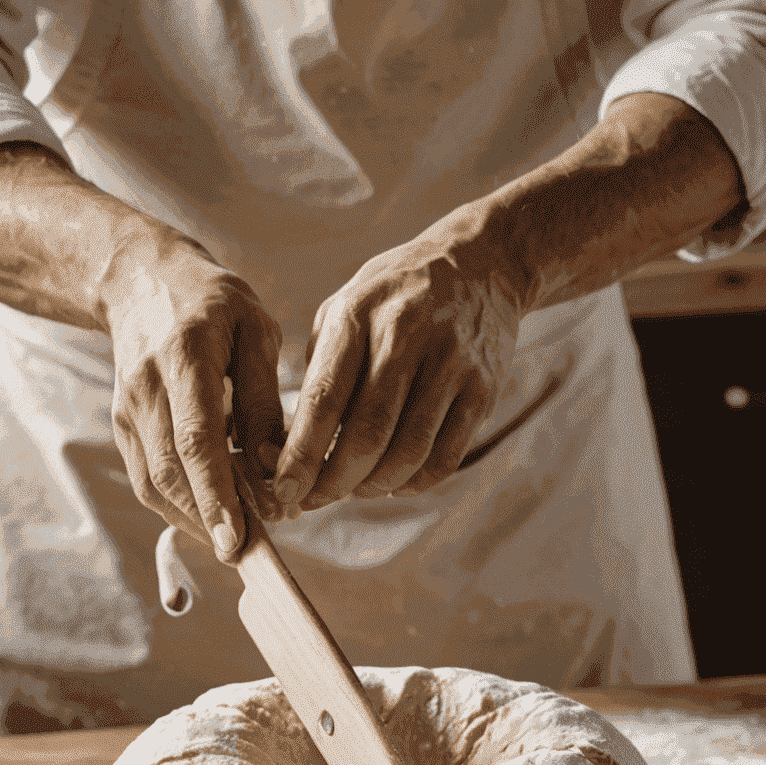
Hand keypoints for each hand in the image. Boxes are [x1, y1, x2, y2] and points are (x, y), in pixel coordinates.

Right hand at [105, 232, 285, 560]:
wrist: (140, 280)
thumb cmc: (211, 303)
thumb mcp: (254, 331)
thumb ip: (264, 399)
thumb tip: (274, 467)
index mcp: (184, 357)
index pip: (197, 439)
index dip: (216, 494)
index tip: (235, 537)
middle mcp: (146, 388)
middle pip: (172, 472)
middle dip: (208, 520)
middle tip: (247, 551)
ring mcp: (127, 410)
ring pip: (155, 484)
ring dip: (194, 519)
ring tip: (236, 538)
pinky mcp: (123, 426)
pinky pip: (148, 478)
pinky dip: (179, 505)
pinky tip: (212, 515)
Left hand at [272, 223, 517, 511]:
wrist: (481, 264)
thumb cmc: (392, 299)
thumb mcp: (343, 311)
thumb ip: (316, 374)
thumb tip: (284, 450)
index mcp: (358, 315)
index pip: (324, 399)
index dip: (300, 455)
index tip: (282, 489)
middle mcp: (407, 336)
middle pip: (368, 434)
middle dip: (335, 481)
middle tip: (315, 499)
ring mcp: (451, 363)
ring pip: (409, 452)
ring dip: (374, 486)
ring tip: (355, 488)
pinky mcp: (484, 388)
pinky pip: (447, 456)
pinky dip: (415, 482)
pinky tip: (395, 480)